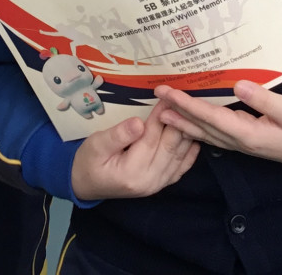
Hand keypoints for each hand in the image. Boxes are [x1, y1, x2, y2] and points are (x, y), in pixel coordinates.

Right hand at [69, 108, 199, 199]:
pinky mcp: (160, 184)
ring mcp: (157, 185)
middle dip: (177, 121)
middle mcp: (149, 181)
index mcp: (132, 172)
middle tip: (184, 100)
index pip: (151, 138)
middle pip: (169, 147)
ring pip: (178, 156)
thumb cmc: (88, 161)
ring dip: (186, 134)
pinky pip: (180, 168)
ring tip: (191, 113)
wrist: (85, 185)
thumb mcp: (96, 145)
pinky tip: (196, 138)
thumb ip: (117, 135)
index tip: (168, 97)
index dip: (161, 116)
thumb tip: (138, 122)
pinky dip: (189, 153)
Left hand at [155, 80, 281, 169]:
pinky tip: (190, 122)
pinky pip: (215, 133)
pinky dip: (198, 126)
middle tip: (155, 97)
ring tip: (162, 112)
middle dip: (177, 112)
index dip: (187, 105)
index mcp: (248, 134)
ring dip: (183, 121)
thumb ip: (265, 100)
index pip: (210, 117)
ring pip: (206, 132)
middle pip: (202, 126)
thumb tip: (239, 85)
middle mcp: (240, 142)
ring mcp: (242, 143)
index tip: (167, 93)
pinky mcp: (247, 139)